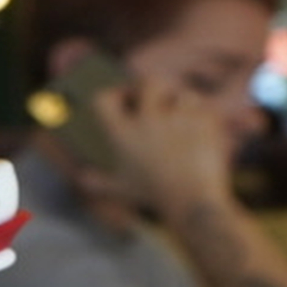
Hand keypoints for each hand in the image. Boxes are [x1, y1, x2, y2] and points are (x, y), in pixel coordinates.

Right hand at [84, 76, 240, 217]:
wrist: (194, 204)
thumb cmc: (155, 197)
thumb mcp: (121, 190)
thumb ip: (98, 183)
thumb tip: (82, 178)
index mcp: (121, 135)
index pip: (104, 99)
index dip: (113, 94)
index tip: (123, 99)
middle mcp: (147, 121)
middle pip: (148, 83)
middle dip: (153, 88)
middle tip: (156, 97)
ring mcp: (177, 119)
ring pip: (181, 93)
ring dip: (181, 102)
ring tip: (182, 117)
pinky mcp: (203, 121)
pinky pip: (203, 106)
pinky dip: (202, 113)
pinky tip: (199, 127)